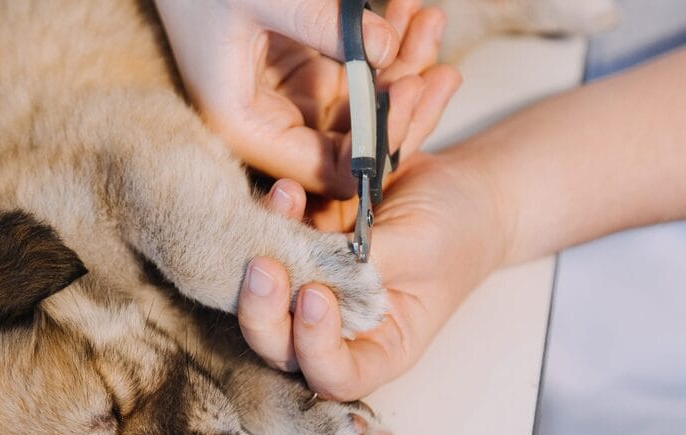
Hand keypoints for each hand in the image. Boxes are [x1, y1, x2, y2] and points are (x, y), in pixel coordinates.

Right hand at [155, 0, 459, 197]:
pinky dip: (387, 48)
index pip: (322, 168)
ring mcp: (291, 100)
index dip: (372, 146)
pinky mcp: (305, 74)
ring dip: (402, 71)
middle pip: (352, 144)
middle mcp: (268, 124)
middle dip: (399, 109)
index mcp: (244, 126)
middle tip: (440, 69)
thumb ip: (318, 21)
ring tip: (430, 20)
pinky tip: (412, 11)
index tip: (410, 96)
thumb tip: (385, 45)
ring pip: (363, 109)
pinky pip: (358, 77)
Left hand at [237, 153, 506, 400]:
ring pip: (264, 301)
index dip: (313, 348)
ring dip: (256, 264)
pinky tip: (286, 191)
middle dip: (263, 313)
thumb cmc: (456, 230)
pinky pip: (271, 247)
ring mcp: (315, 291)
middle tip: (263, 268)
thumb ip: (367, 263)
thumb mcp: (421, 248)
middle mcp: (342, 330)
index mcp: (381, 348)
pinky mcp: (302, 252)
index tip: (316, 297)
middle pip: (283, 347)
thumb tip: (310, 266)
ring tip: (276, 216)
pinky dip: (270, 220)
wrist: (459, 188)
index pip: (335, 376)